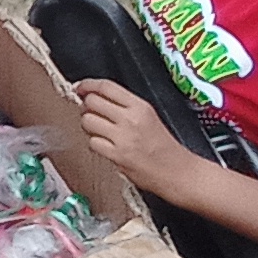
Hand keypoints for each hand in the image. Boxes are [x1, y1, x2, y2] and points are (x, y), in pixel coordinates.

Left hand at [76, 79, 194, 197]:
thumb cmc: (165, 148)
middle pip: (92, 101)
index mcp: (140, 106)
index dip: (88, 85)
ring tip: (100, 131)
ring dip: (89, 126)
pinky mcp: (117, 156)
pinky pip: (92, 142)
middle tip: (91, 113)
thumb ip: (125, 106)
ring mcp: (123, 138)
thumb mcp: (149, 117)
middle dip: (87, 107)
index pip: (106, 86)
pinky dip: (95, 144)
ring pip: (87, 121)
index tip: (80, 88)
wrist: (178, 173)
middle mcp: (130, 119)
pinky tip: (105, 146)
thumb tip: (95, 97)